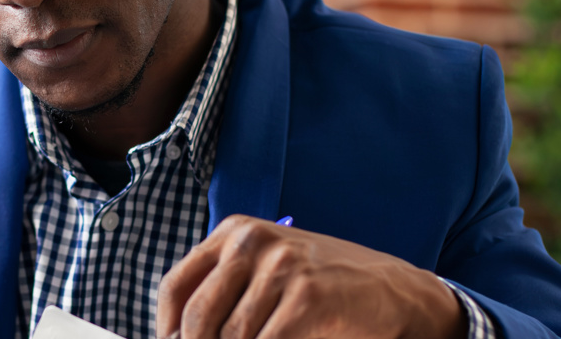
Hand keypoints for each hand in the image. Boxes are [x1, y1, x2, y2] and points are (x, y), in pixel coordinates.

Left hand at [157, 215, 464, 338]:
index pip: (176, 285)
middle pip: (198, 315)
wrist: (393, 290)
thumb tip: (179, 334)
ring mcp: (281, 267)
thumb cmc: (323, 286)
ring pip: (231, 335)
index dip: (166, 327)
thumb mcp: (267, 272)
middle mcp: (252, 242)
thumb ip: (225, 292)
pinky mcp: (307, 295)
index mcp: (234, 233)